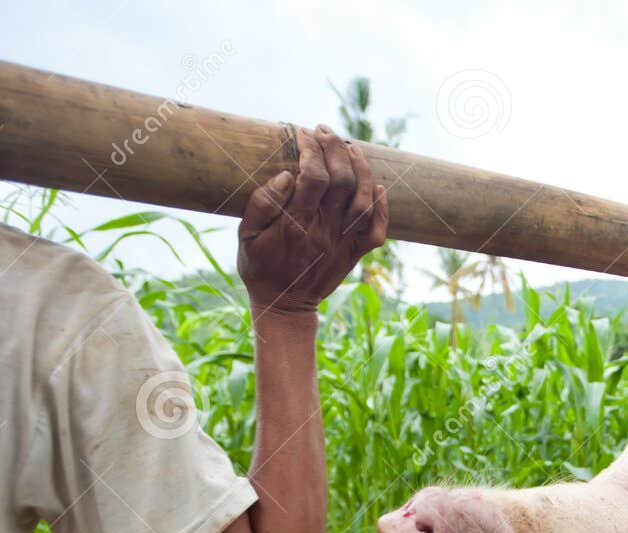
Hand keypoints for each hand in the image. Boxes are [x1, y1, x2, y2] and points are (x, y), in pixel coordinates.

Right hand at [238, 126, 387, 314]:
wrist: (284, 306)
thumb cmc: (260, 268)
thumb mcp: (246, 235)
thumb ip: (263, 204)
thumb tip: (286, 175)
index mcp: (296, 223)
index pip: (313, 176)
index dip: (312, 150)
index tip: (303, 134)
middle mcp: (324, 230)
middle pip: (342, 181)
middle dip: (336, 149)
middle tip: (326, 132)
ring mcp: (343, 243)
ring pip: (363, 200)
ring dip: (361, 170)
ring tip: (351, 148)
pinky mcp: (354, 254)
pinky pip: (376, 231)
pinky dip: (382, 208)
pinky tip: (378, 187)